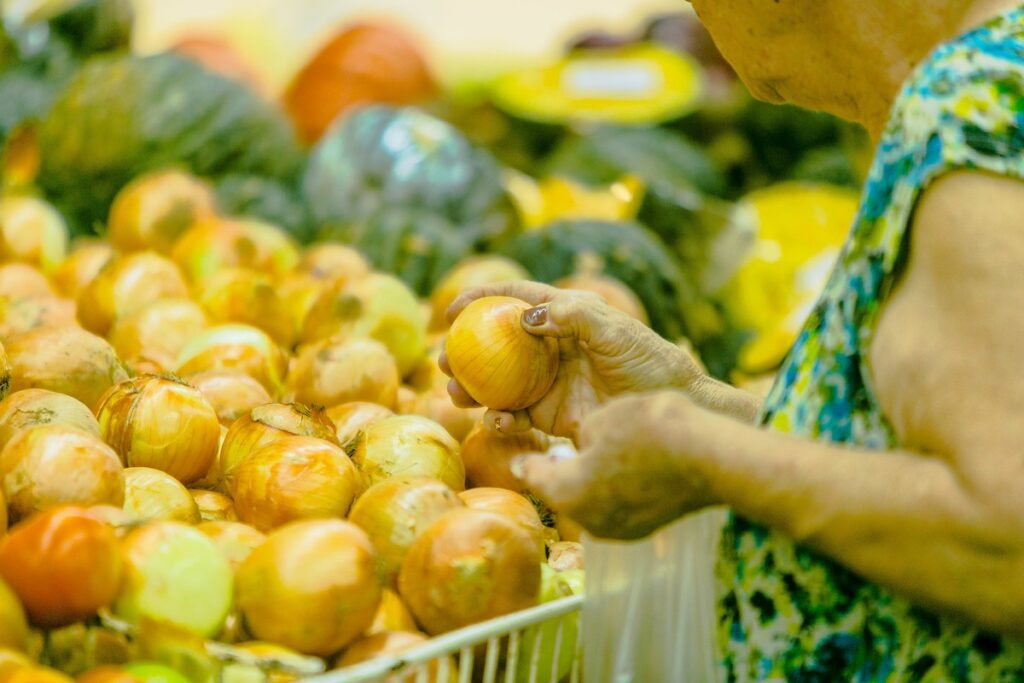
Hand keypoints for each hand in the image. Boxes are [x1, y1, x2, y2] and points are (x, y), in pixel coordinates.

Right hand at [440, 281, 703, 439]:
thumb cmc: (649, 362)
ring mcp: (548, 382)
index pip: (516, 299)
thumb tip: (524, 317)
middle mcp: (551, 347)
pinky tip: (498, 422)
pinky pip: (516, 417)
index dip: (482, 299)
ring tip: (456, 393)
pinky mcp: (551, 416)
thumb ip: (573, 315)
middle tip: (444, 360)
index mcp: (565, 317)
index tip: (451, 309)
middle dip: (466, 351)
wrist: (672, 408)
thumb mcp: (615, 331)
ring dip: (473, 388)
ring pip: (498, 383)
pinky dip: (501, 420)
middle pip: (496, 345)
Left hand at [515, 391, 721, 539]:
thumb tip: (584, 446)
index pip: (533, 475)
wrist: (709, 458)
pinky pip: (618, 506)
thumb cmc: (648, 431)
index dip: (527, 458)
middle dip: (560, 470)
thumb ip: (580, 436)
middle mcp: (586, 519)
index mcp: (565, 491)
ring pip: (592, 501)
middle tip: (558, 451)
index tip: (522, 453)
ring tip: (599, 455)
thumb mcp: (600, 420)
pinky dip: (617, 489)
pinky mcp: (645, 529)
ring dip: (591, 480)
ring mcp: (618, 528)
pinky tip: (629, 467)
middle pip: (562, 491)